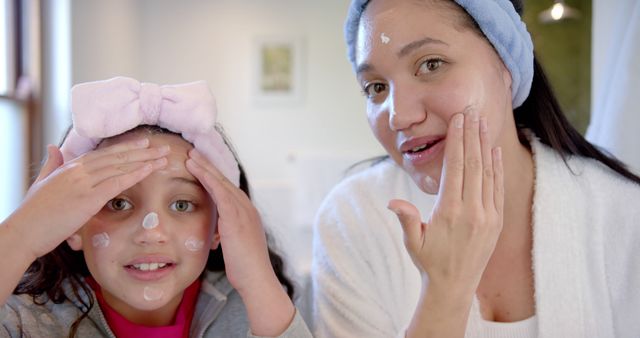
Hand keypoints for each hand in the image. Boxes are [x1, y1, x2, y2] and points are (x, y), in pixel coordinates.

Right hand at [8, 138, 167, 258]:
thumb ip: (51, 164)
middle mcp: (78, 171)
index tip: (143, 143)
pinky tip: (150, 169)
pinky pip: (117, 182)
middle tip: (162, 146)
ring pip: (120, 166)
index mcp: (69, 167)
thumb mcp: (42, 183)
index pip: (104, 154)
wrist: (23, 232)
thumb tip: (52, 146)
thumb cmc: (32, 213)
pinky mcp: (87, 198)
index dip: (125, 148)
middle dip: (141, 151)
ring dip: (145, 160)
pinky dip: (136, 174)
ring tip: (164, 156)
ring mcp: (83, 183)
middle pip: (116, 156)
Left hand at [186, 149, 294, 335]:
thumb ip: (227, 233)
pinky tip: (197, 170)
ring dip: (205, 168)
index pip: (227, 189)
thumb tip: (218, 232)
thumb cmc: (245, 268)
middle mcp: (247, 208)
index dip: (212, 176)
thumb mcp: (235, 246)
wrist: (257, 280)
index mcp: (246, 213)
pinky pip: (220, 193)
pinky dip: (208, 179)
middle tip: (193, 152)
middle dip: (208, 166)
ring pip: (221, 183)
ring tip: (191, 156)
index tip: (199, 165)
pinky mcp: (236, 218)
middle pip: (224, 181)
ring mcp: (243, 211)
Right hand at [388, 111, 503, 292]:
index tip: (459, 119)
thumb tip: (392, 203)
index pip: (456, 168)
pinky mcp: (497, 221)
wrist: (454, 287)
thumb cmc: (428, 262)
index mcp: (450, 212)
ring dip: (486, 145)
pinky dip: (497, 166)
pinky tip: (494, 150)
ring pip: (488, 172)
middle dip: (472, 134)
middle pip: (474, 164)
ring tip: (483, 122)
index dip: (458, 141)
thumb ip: (406, 219)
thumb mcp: (412, 242)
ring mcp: (488, 216)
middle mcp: (473, 211)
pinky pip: (498, 187)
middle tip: (472, 110)